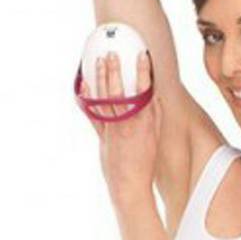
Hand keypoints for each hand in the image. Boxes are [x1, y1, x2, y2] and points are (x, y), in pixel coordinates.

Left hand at [79, 50, 161, 205]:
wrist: (130, 185)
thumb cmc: (145, 161)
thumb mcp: (156, 135)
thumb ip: (155, 114)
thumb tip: (154, 95)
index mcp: (146, 122)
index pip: (145, 90)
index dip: (143, 71)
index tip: (142, 55)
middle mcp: (129, 123)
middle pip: (119, 91)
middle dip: (115, 70)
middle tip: (112, 54)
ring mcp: (113, 129)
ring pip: (104, 99)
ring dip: (100, 78)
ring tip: (98, 62)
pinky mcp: (102, 136)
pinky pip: (92, 113)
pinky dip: (87, 97)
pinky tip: (84, 84)